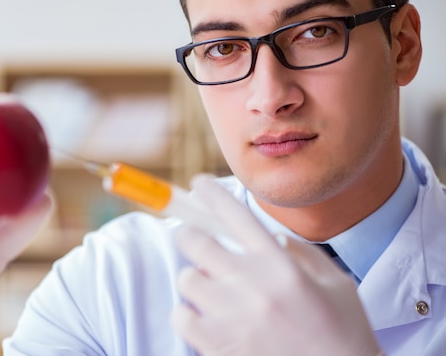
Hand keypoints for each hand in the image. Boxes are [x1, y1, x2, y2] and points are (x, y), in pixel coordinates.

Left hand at [171, 175, 381, 355]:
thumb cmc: (343, 335)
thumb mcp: (336, 284)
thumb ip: (301, 253)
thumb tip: (271, 236)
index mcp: (280, 265)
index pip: (236, 215)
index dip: (212, 193)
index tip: (198, 184)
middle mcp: (251, 285)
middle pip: (195, 241)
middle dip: (190, 236)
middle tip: (195, 241)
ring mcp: (231, 316)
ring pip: (187, 279)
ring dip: (195, 279)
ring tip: (212, 291)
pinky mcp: (217, 345)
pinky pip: (181, 316)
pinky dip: (188, 314)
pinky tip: (207, 319)